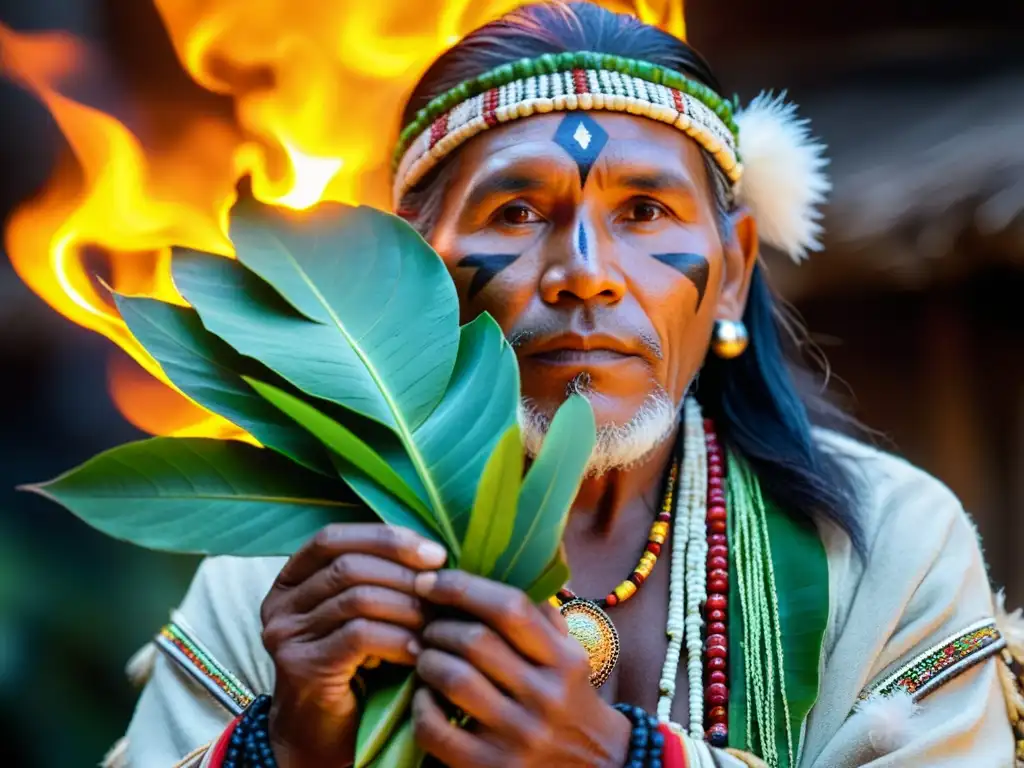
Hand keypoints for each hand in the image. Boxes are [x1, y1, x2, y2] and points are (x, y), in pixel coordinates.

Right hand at [259, 524, 447, 767]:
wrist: (317, 737)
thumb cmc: (351, 671)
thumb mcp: (359, 616)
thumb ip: (377, 581)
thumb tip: (433, 553)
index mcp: (291, 580)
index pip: (333, 538)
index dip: (385, 538)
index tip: (433, 553)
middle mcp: (280, 604)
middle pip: (347, 565)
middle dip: (403, 574)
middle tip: (442, 591)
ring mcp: (286, 635)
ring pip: (356, 598)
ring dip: (406, 607)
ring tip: (435, 622)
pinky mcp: (301, 666)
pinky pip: (359, 636)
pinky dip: (397, 638)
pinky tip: (418, 651)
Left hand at [410, 570, 631, 767]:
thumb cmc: (570, 698)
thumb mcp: (569, 653)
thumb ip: (539, 613)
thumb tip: (497, 560)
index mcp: (564, 660)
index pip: (510, 608)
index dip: (463, 588)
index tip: (431, 581)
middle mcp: (545, 697)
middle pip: (475, 641)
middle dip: (438, 626)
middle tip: (426, 624)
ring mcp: (518, 736)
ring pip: (454, 680)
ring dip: (427, 660)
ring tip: (424, 655)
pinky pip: (437, 731)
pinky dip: (421, 707)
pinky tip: (424, 697)